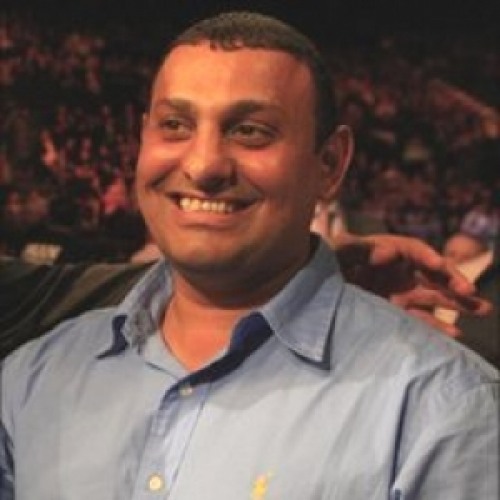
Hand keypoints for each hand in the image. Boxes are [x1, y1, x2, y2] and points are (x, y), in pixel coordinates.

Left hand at [333, 233, 491, 336]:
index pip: (415, 251)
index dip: (429, 258)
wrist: (310, 288)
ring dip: (456, 303)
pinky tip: (454, 335)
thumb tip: (390, 251)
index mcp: (387, 250)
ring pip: (433, 297)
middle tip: (472, 294)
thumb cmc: (323, 263)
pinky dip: (435, 326)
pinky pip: (419, 319)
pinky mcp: (394, 312)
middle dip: (453, 282)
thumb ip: (359, 248)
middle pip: (431, 274)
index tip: (440, 267)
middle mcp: (398, 270)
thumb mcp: (337, 252)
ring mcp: (398, 293)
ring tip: (482, 309)